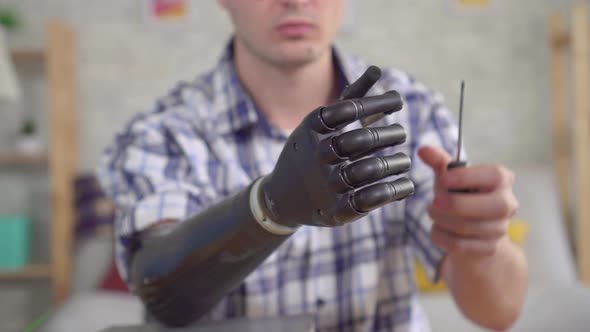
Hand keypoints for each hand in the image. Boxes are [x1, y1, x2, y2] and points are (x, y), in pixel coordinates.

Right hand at [261, 66, 414, 227]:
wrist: (282, 198)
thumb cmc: (310, 151)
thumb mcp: (322, 123)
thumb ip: (351, 97)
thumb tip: (378, 70)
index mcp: (312, 129)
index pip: (347, 109)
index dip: (376, 102)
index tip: (398, 102)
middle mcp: (316, 155)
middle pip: (360, 139)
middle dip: (388, 135)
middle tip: (402, 134)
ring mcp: (325, 184)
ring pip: (369, 169)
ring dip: (394, 163)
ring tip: (404, 160)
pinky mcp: (335, 210)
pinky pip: (370, 198)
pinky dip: (393, 190)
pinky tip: (405, 184)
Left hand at [418, 146, 518, 257]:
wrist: (470, 231)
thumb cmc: (461, 196)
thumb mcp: (449, 178)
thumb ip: (439, 162)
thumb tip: (424, 150)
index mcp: (501, 179)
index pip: (494, 175)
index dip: (467, 178)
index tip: (443, 179)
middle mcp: (507, 203)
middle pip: (490, 206)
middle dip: (455, 205)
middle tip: (433, 203)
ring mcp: (501, 229)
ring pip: (470, 227)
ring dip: (442, 221)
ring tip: (434, 214)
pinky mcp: (489, 249)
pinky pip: (461, 245)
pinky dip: (442, 237)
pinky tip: (438, 229)